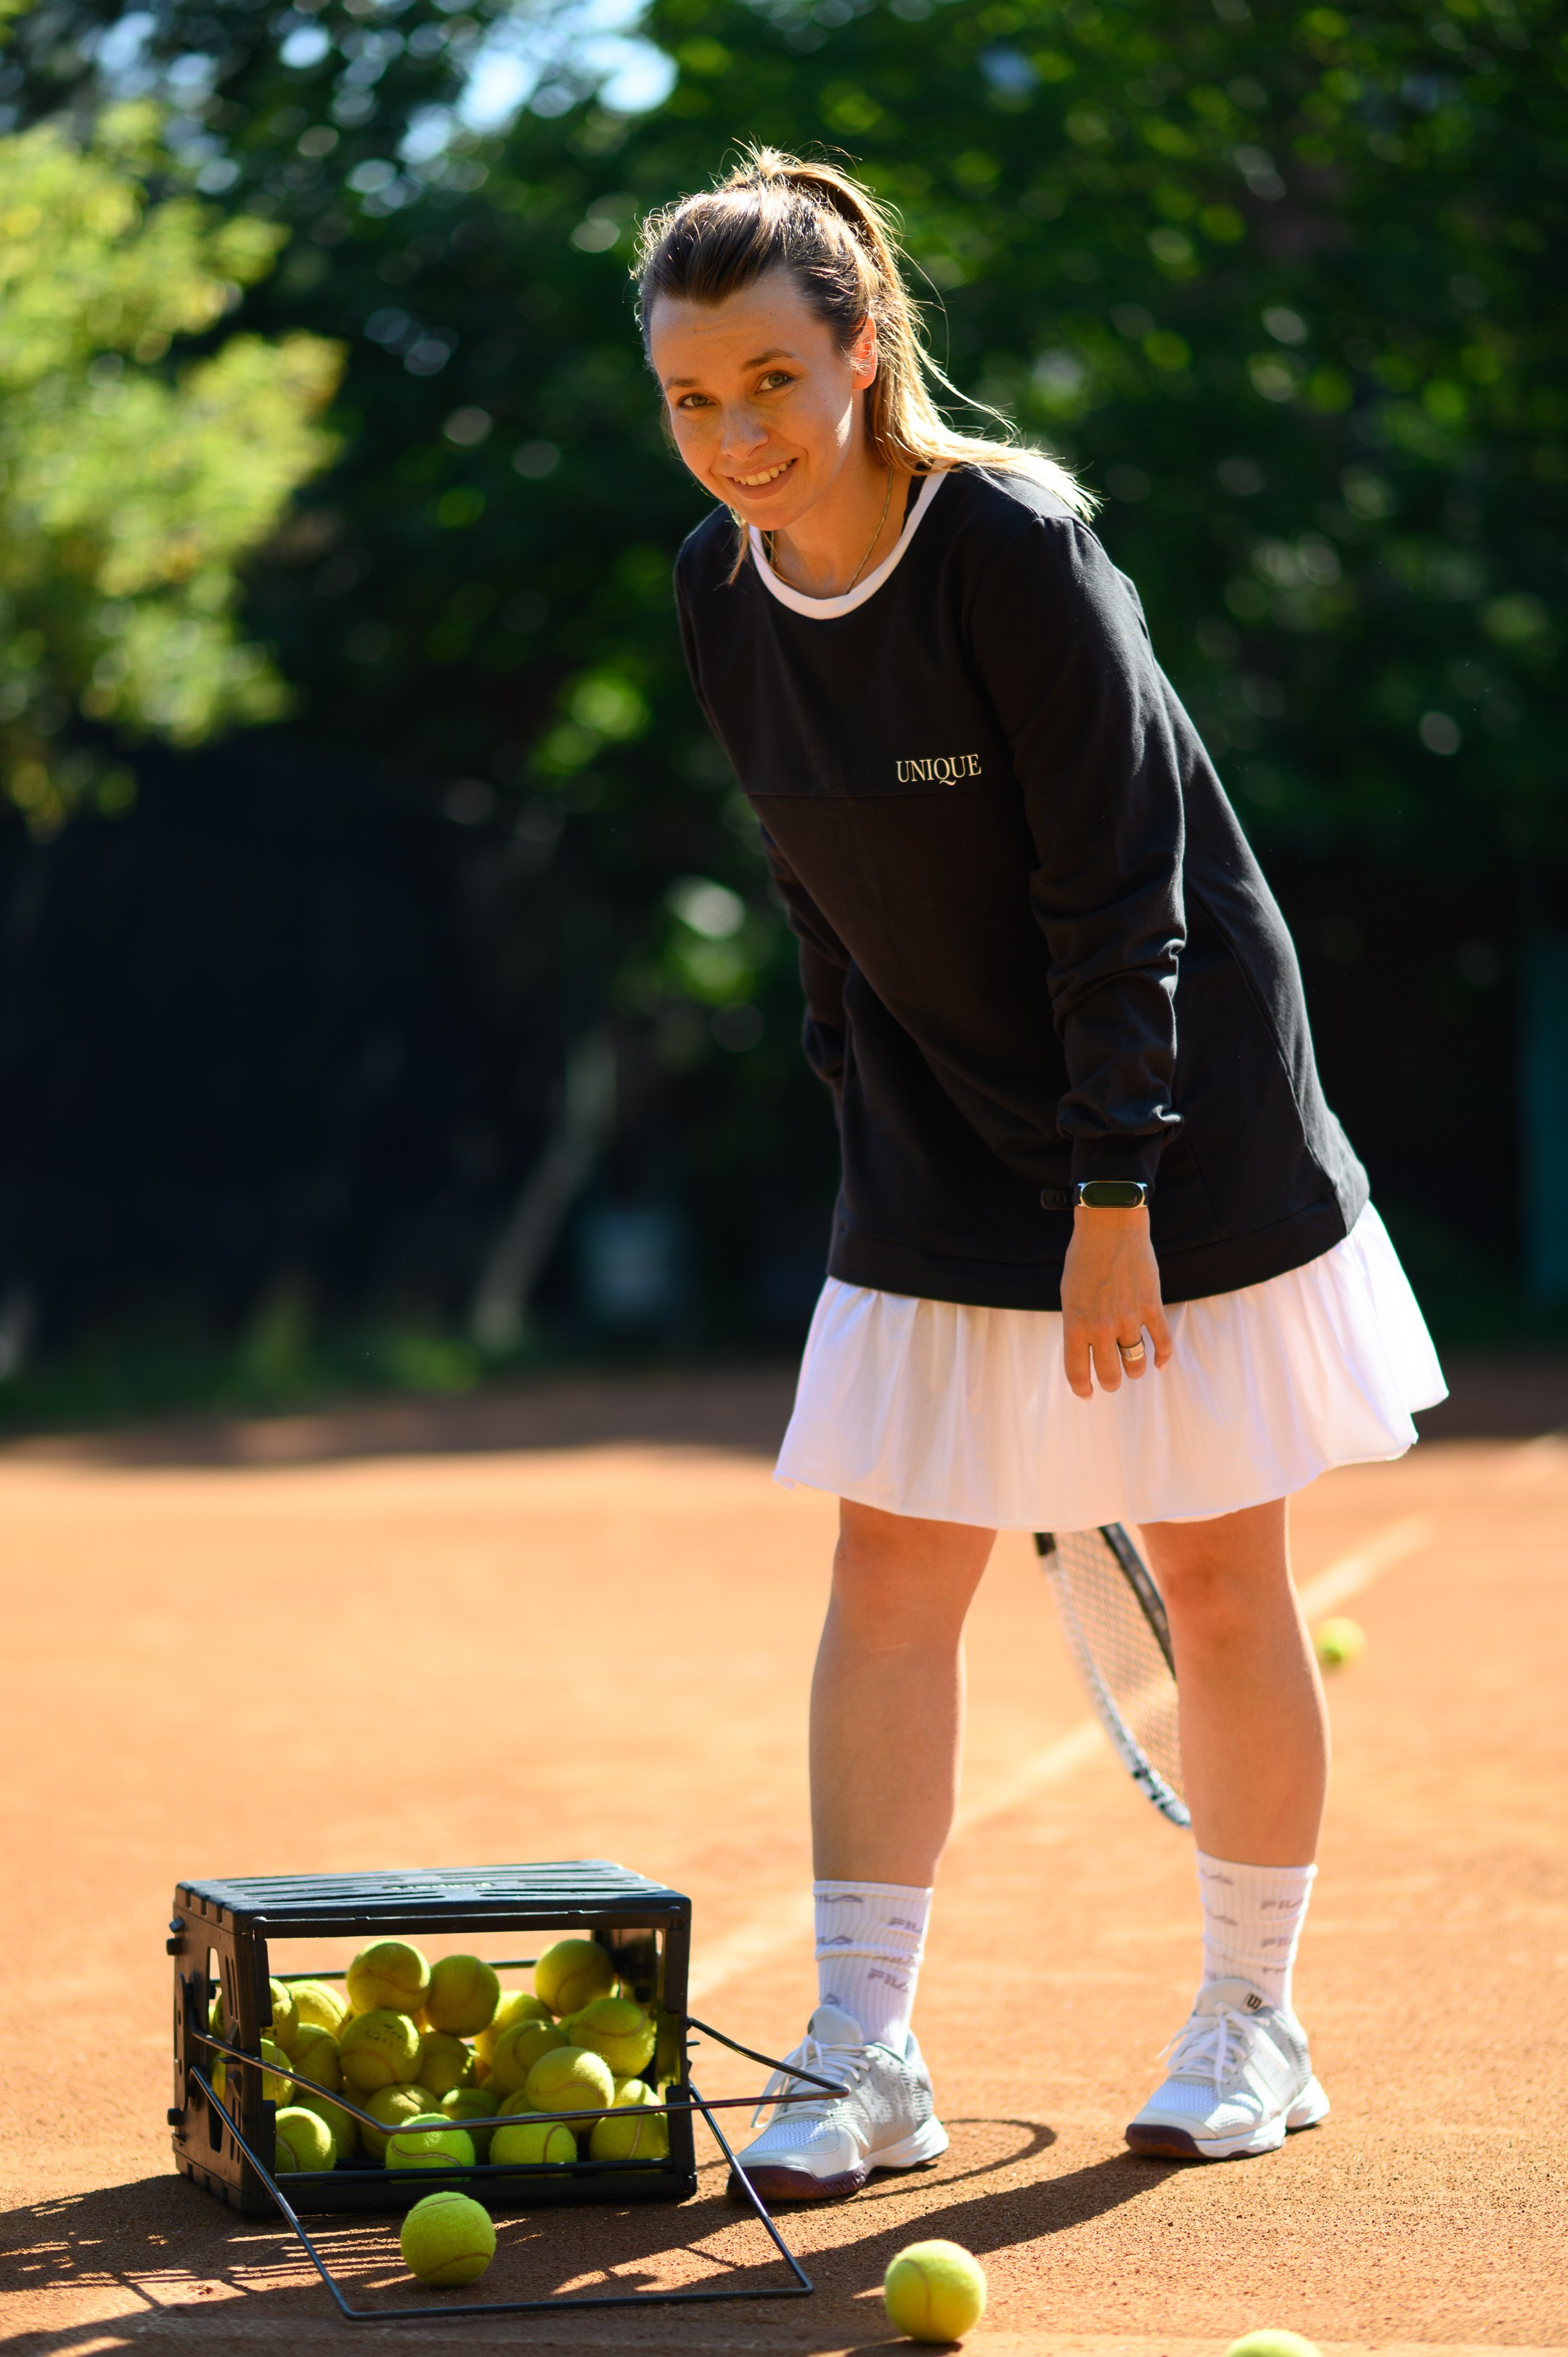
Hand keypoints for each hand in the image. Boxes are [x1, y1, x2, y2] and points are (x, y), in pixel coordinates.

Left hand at [1060, 1204, 1173, 1399]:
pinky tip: (1159, 1361)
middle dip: (1110, 1382)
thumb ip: (1077, 1323)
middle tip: (1111, 1381)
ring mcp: (1128, 1318)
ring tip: (1133, 1368)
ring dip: (1135, 1369)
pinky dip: (1163, 1356)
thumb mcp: (1069, 1294)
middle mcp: (1101, 1326)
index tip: (1086, 1393)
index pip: (1077, 1371)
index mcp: (1075, 1323)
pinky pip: (1163, 1342)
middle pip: (1110, 1374)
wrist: (1109, 1227)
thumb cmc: (1084, 1258)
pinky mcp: (1151, 1307)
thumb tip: (1086, 1349)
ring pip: (1136, 1362)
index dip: (1081, 1388)